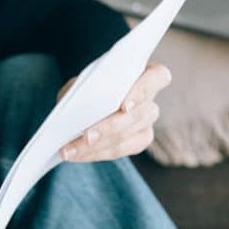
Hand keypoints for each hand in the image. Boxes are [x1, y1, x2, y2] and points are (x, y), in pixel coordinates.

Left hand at [57, 62, 171, 161]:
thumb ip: (84, 87)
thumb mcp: (84, 79)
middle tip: (87, 136)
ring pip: (130, 137)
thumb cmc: (91, 83)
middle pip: (142, 115)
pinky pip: (121, 151)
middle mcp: (152, 99)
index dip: (142, 91)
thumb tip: (76, 106)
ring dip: (98, 146)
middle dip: (112, 127)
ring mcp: (147, 123)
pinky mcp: (138, 141)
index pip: (157, 77)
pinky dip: (95, 153)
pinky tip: (76, 154)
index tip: (124, 106)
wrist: (87, 100)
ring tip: (71, 150)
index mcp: (146, 74)